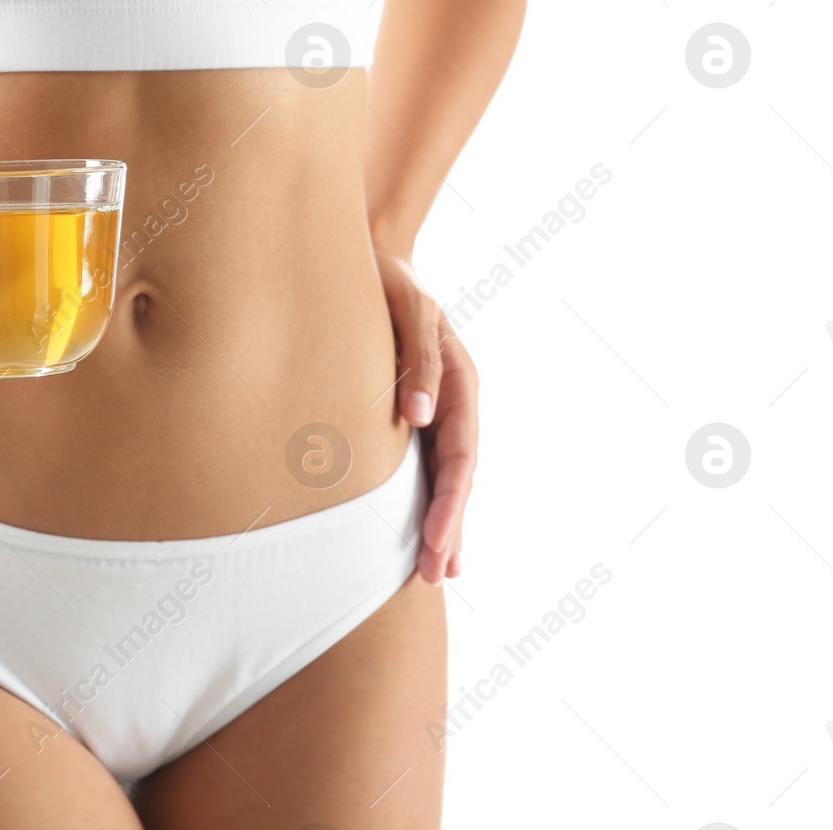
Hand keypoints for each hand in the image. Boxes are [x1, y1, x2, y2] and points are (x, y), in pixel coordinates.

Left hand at [376, 253, 477, 583]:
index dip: (450, 502)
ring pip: (442, 476)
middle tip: (436, 575)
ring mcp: (435, 409)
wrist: (371, 256)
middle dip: (449, 527)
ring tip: (437, 573)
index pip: (460, 456)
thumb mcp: (407, 306)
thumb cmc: (387, 280)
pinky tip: (420, 534)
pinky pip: (420, 462)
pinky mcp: (411, 411)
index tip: (437, 541)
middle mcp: (453, 402)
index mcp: (461, 381)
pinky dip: (422, 499)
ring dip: (441, 523)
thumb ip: (420, 357)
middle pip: (457, 476)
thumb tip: (421, 416)